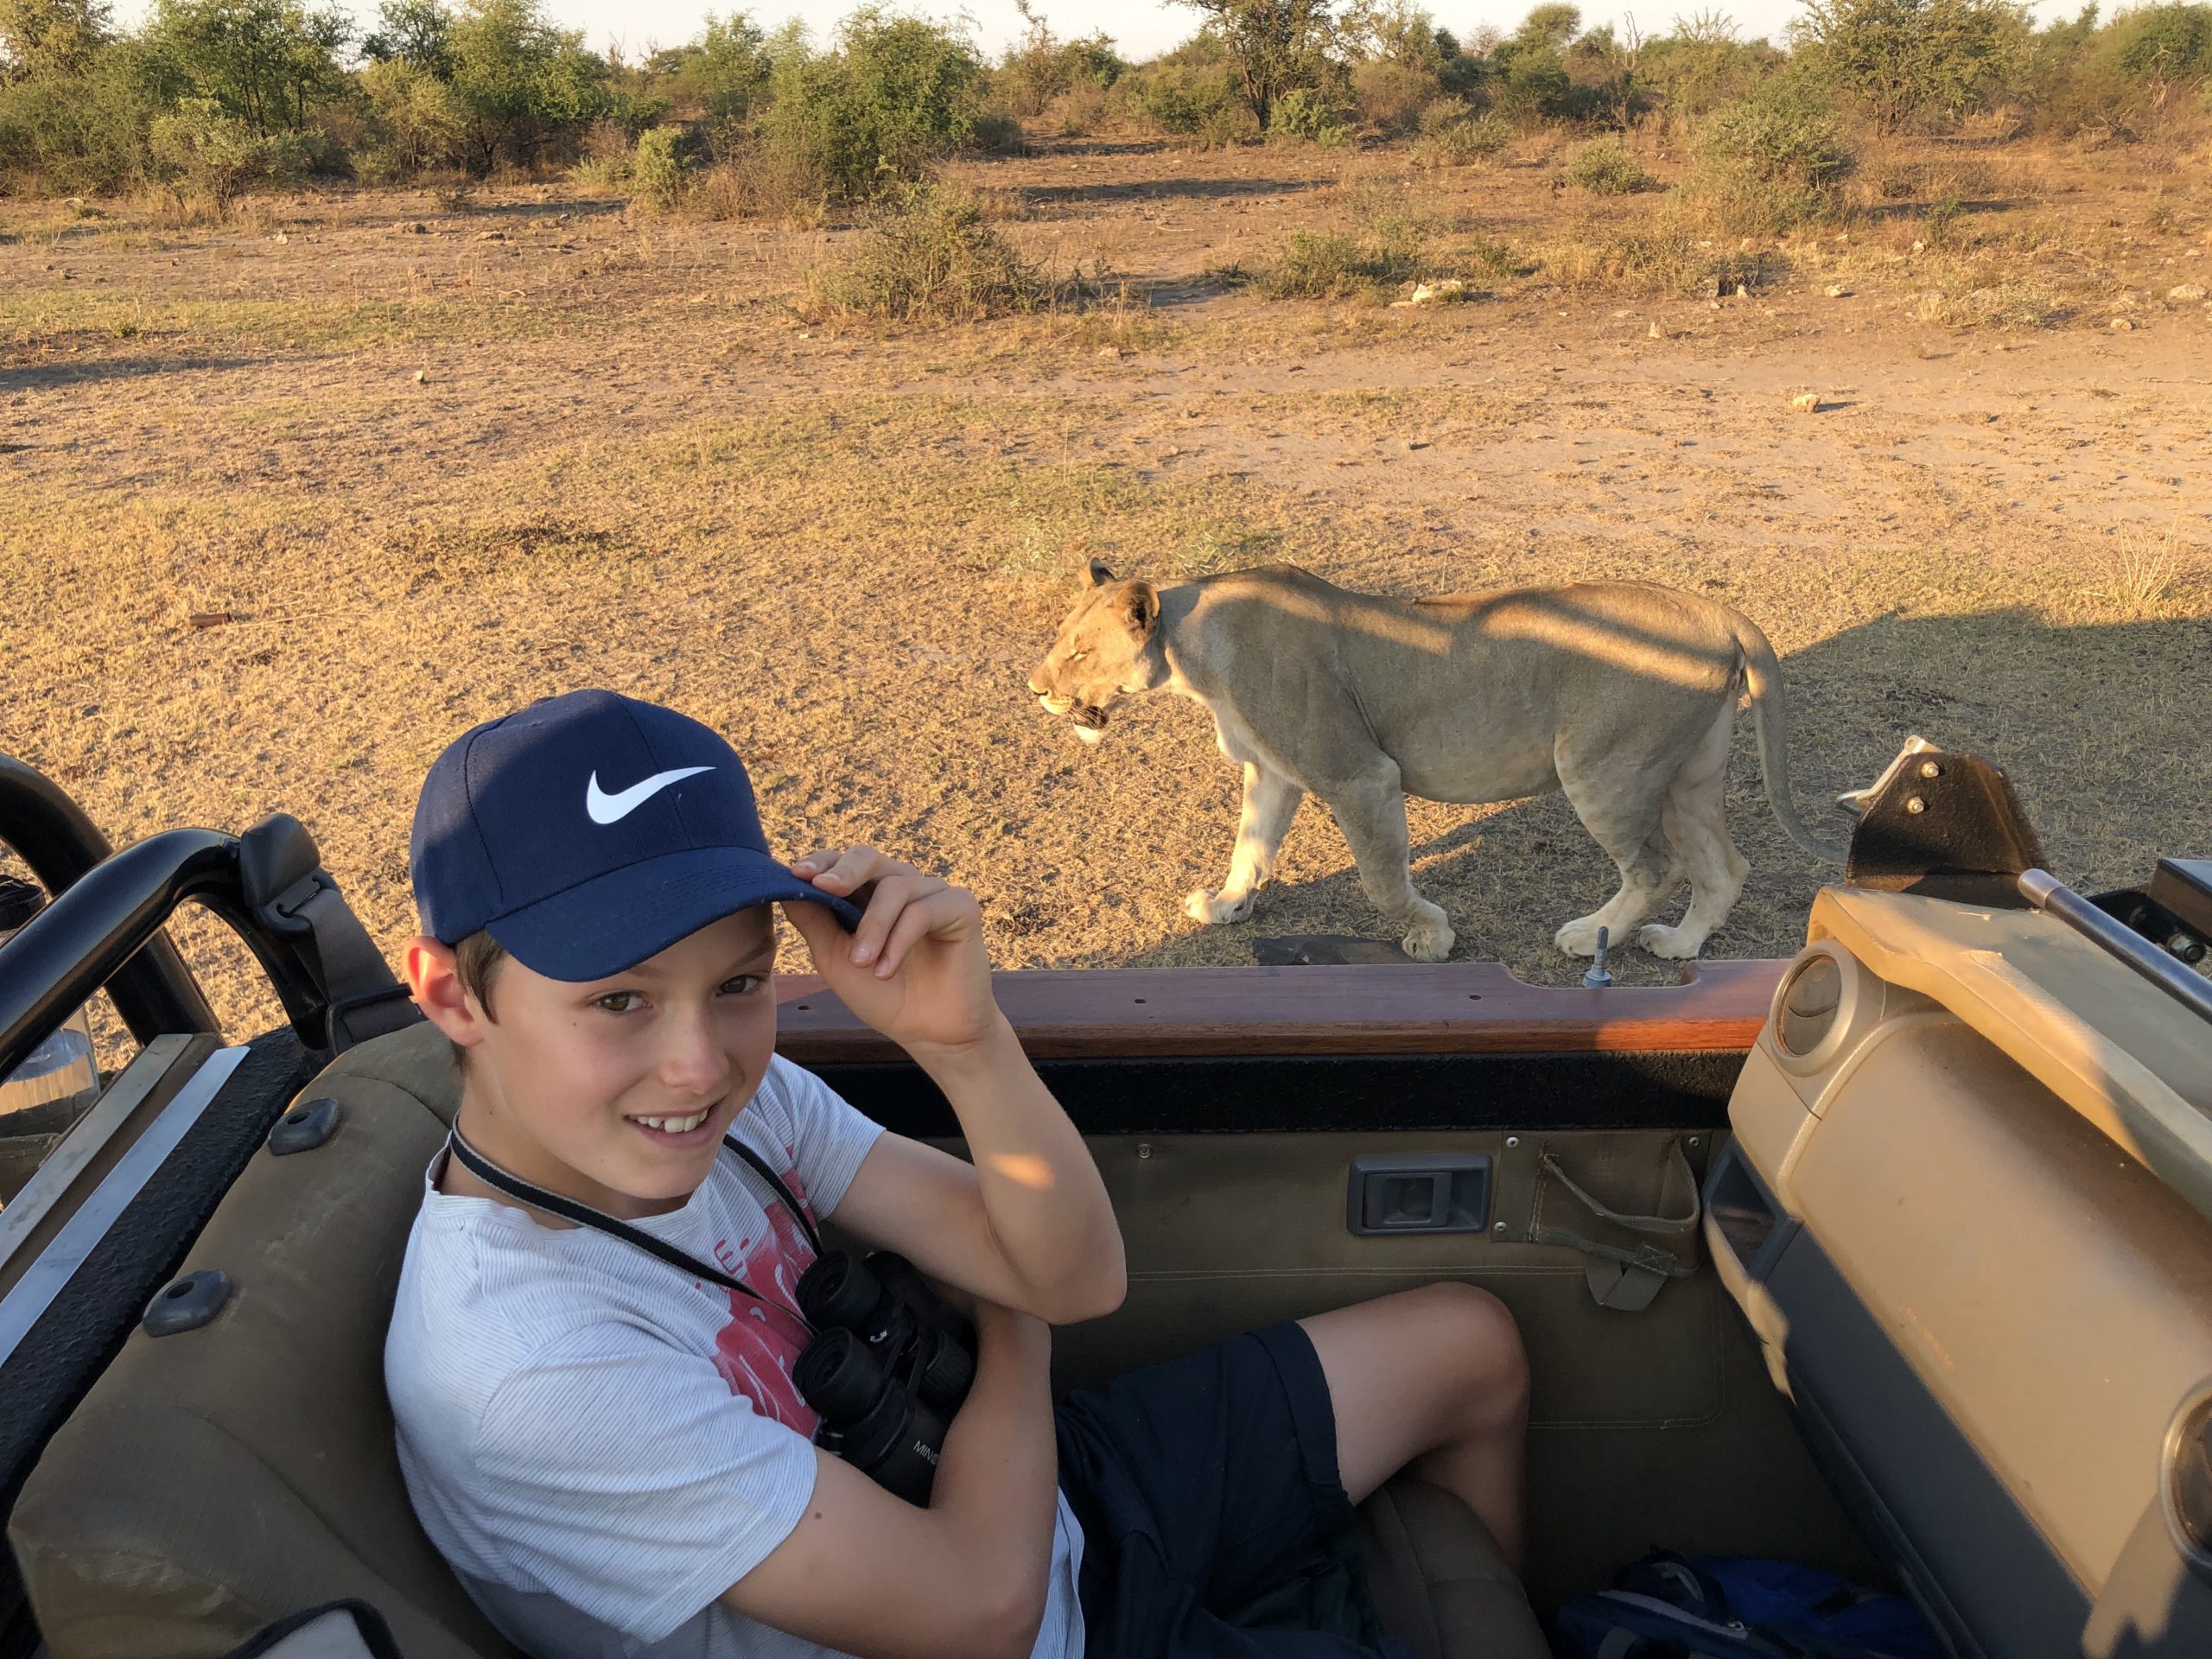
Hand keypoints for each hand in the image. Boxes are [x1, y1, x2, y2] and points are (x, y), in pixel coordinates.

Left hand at [782, 846, 1004, 1058]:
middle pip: (869, 857)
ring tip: (862, 964)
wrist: (930, 1034)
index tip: (797, 874)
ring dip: (873, 926)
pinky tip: (886, 971)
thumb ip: (814, 922)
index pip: (843, 862)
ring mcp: (934, 894)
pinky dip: (899, 940)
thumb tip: (784, 884)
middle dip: (844, 871)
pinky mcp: (961, 908)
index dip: (821, 862)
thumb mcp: (836, 959)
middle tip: (824, 888)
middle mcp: (903, 885)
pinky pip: (923, 910)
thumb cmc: (883, 996)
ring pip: (895, 887)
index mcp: (870, 894)